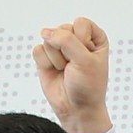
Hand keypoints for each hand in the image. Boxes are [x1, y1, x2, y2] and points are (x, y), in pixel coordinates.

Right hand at [34, 17, 113, 132]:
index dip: (81, 40)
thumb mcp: (85, 60)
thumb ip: (67, 40)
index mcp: (94, 37)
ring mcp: (60, 48)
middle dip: (66, 51)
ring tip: (65, 71)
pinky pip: (38, 50)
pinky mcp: (46, 57)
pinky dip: (45, 63)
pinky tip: (55, 72)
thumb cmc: (88, 87)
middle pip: (62, 29)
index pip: (81, 23)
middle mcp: (77, 40)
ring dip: (56, 58)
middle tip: (74, 67)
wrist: (76, 109)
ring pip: (49, 39)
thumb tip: (46, 32)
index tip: (86, 57)